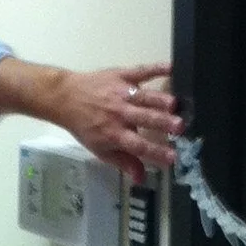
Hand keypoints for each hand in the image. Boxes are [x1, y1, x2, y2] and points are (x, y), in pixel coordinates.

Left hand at [0, 58, 182, 182]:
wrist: (65, 98)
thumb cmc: (85, 126)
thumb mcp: (100, 149)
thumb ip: (123, 162)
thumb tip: (141, 178)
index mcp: (115, 134)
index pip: (139, 145)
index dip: (156, 152)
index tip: (173, 157)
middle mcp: (120, 114)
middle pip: (145, 119)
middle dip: (163, 123)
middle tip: (180, 127)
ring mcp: (121, 92)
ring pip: (144, 96)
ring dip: (160, 100)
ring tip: (175, 104)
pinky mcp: (121, 75)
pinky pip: (141, 70)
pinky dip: (156, 68)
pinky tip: (172, 67)